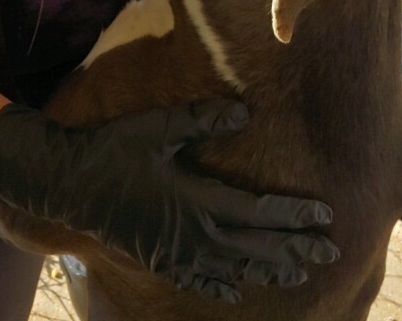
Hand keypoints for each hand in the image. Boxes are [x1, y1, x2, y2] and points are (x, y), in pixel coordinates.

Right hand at [0, 100, 337, 301]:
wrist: (70, 183)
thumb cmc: (115, 148)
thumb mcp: (159, 127)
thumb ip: (202, 119)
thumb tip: (244, 111)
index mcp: (196, 199)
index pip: (257, 212)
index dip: (293, 216)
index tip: (324, 216)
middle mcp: (192, 233)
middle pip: (254, 248)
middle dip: (295, 251)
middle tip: (330, 254)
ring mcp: (175, 251)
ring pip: (232, 269)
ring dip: (268, 271)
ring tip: (299, 275)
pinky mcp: (158, 259)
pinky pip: (198, 282)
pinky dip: (222, 287)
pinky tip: (237, 291)